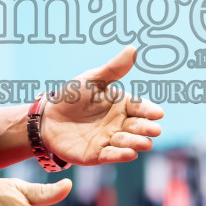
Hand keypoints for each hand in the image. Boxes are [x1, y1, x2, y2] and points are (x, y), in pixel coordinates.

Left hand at [41, 46, 163, 165]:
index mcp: (122, 105)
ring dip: (137, 143)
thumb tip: (133, 49)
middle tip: (155, 129)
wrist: (47, 118)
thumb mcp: (92, 80)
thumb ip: (113, 69)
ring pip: (128, 143)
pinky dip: (120, 156)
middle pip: (138, 127)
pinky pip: (111, 155)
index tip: (158, 113)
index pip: (140, 107)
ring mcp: (109, 140)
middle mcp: (120, 124)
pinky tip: (130, 154)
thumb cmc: (72, 96)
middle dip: (147, 128)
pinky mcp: (97, 155)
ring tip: (145, 143)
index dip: (149, 111)